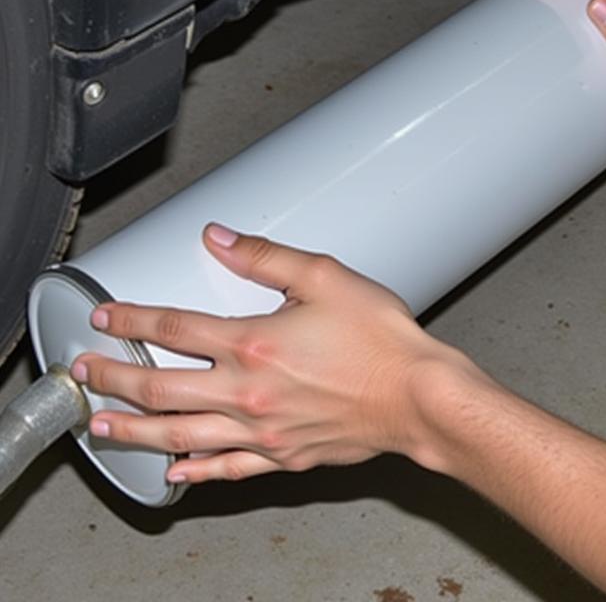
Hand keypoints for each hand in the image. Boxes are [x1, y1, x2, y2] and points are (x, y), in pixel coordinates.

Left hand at [70, 225, 475, 483]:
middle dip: (114, 378)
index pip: (173, 328)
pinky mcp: (283, 457)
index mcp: (253, 344)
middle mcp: (247, 393)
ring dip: (132, 430)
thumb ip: (265, 257)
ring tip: (100, 426)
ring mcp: (262, 431)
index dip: (132, 318)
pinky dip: (194, 470)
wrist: (417, 395)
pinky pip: (226, 469)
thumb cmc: (379, 338)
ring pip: (179, 435)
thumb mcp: (325, 276)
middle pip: (160, 387)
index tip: (105, 317)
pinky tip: (174, 470)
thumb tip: (219, 238)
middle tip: (84, 373)